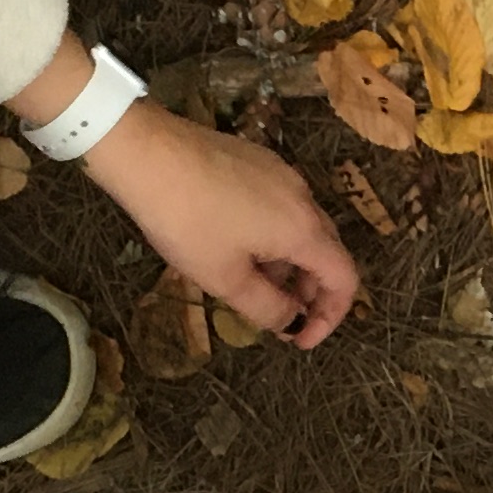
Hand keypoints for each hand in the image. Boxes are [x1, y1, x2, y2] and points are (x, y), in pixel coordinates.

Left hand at [79, 103, 358, 345]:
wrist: (147, 152)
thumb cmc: (187, 221)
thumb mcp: (225, 278)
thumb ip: (267, 308)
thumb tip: (292, 321)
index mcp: (303, 230)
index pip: (345, 279)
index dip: (331, 317)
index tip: (301, 340)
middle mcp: (304, 198)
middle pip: (327, 252)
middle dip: (310, 292)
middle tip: (279, 317)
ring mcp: (282, 174)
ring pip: (302, 229)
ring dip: (289, 265)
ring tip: (251, 283)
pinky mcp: (258, 161)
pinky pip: (281, 207)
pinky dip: (274, 237)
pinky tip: (235, 243)